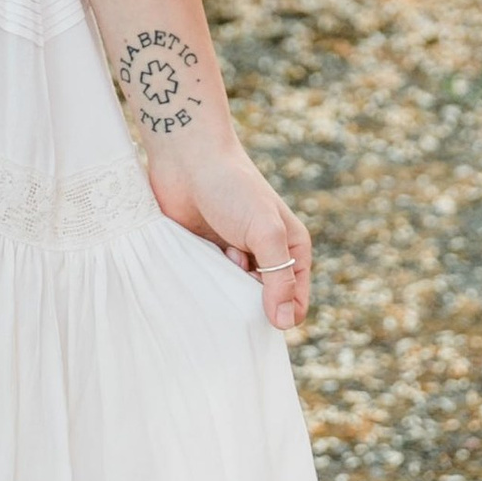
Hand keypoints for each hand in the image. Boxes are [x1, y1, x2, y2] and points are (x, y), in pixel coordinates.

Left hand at [145, 125, 310, 333]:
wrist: (186, 158)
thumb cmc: (232, 188)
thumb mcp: (265, 231)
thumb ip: (279, 277)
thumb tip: (287, 323)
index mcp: (291, 249)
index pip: (295, 302)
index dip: (281, 312)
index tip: (258, 306)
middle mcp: (265, 257)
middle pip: (263, 304)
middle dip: (248, 298)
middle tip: (235, 269)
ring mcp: (234, 257)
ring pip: (233, 298)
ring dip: (224, 288)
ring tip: (218, 255)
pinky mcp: (205, 256)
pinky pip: (208, 287)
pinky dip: (204, 282)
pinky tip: (199, 257)